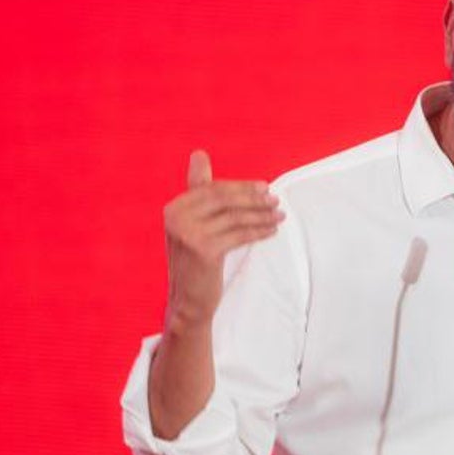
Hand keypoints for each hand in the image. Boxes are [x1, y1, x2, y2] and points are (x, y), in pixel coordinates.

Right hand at [161, 150, 283, 332]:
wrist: (188, 300)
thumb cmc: (195, 261)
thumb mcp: (192, 224)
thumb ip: (198, 190)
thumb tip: (199, 154)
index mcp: (174, 208)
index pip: (213, 188)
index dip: (241, 187)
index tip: (264, 187)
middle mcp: (177, 218)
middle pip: (224, 198)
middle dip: (253, 198)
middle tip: (276, 200)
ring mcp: (189, 234)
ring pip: (235, 217)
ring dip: (261, 215)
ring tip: (279, 216)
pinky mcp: (204, 250)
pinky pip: (239, 234)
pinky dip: (259, 231)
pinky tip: (271, 231)